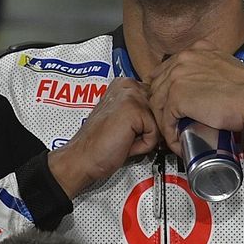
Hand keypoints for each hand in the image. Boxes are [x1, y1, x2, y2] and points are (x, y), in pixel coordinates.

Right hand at [48, 78, 160, 196]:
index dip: (147, 122)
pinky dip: (143, 146)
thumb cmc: (99, 144)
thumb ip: (141, 110)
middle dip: (148, 129)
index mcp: (124, 84)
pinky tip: (124, 144)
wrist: (81, 159)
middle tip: (125, 136)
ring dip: (146, 137)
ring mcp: (131, 96)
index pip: (156, 101)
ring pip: (159, 122)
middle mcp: (127, 85)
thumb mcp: (122, 118)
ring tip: (124, 140)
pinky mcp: (134, 110)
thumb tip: (162, 114)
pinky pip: (155, 134)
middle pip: (160, 111)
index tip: (130, 129)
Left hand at [148, 41, 243, 153]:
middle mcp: (184, 58)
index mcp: (196, 50)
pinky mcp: (178, 96)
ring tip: (177, 137)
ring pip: (159, 103)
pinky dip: (171, 135)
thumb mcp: (226, 68)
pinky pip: (166, 120)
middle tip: (172, 124)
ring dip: (166, 123)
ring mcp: (178, 76)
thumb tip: (198, 89)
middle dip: (162, 107)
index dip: (167, 91)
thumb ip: (208, 72)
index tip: (172, 105)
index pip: (168, 70)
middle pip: (158, 86)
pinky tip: (180, 143)